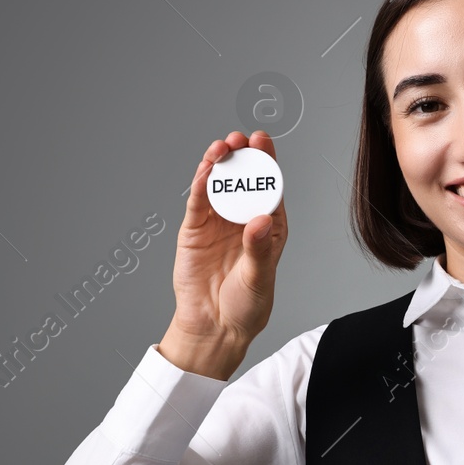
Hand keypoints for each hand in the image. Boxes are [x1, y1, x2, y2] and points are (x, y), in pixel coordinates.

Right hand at [161, 131, 288, 371]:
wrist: (215, 327)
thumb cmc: (245, 305)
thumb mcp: (259, 278)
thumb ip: (258, 250)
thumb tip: (260, 220)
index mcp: (268, 227)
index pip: (269, 187)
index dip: (267, 161)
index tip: (264, 140)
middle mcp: (243, 219)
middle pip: (243, 179)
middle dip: (242, 155)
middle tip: (241, 138)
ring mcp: (217, 222)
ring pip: (219, 184)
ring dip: (220, 162)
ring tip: (222, 146)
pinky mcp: (194, 229)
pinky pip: (197, 201)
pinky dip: (200, 183)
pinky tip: (205, 168)